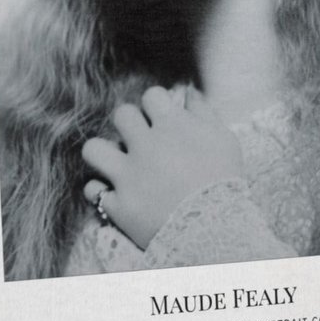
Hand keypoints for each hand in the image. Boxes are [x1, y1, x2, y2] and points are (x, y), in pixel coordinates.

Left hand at [82, 87, 245, 249]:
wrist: (217, 229)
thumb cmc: (226, 181)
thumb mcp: (224, 140)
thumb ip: (204, 111)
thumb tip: (188, 91)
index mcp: (172, 126)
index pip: (151, 96)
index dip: (157, 106)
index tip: (164, 120)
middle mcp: (145, 146)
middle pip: (121, 115)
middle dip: (131, 124)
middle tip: (143, 140)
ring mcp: (128, 176)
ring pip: (93, 149)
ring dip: (103, 152)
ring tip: (116, 161)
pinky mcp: (119, 205)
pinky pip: (93, 190)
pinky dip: (101, 190)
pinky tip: (114, 192)